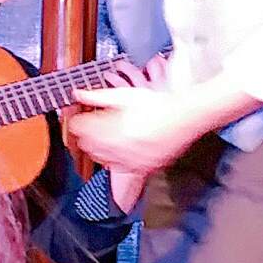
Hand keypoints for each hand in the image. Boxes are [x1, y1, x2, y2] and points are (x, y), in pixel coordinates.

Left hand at [66, 82, 204, 180]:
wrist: (186, 117)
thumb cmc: (160, 105)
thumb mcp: (125, 95)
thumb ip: (98, 96)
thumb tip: (78, 94)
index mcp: (113, 128)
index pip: (81, 128)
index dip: (77, 120)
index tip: (78, 117)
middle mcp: (121, 148)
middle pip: (87, 146)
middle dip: (85, 135)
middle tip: (89, 126)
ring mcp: (132, 160)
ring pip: (101, 159)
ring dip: (97, 148)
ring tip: (103, 137)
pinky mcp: (143, 168)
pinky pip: (119, 169)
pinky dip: (114, 160)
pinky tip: (118, 150)